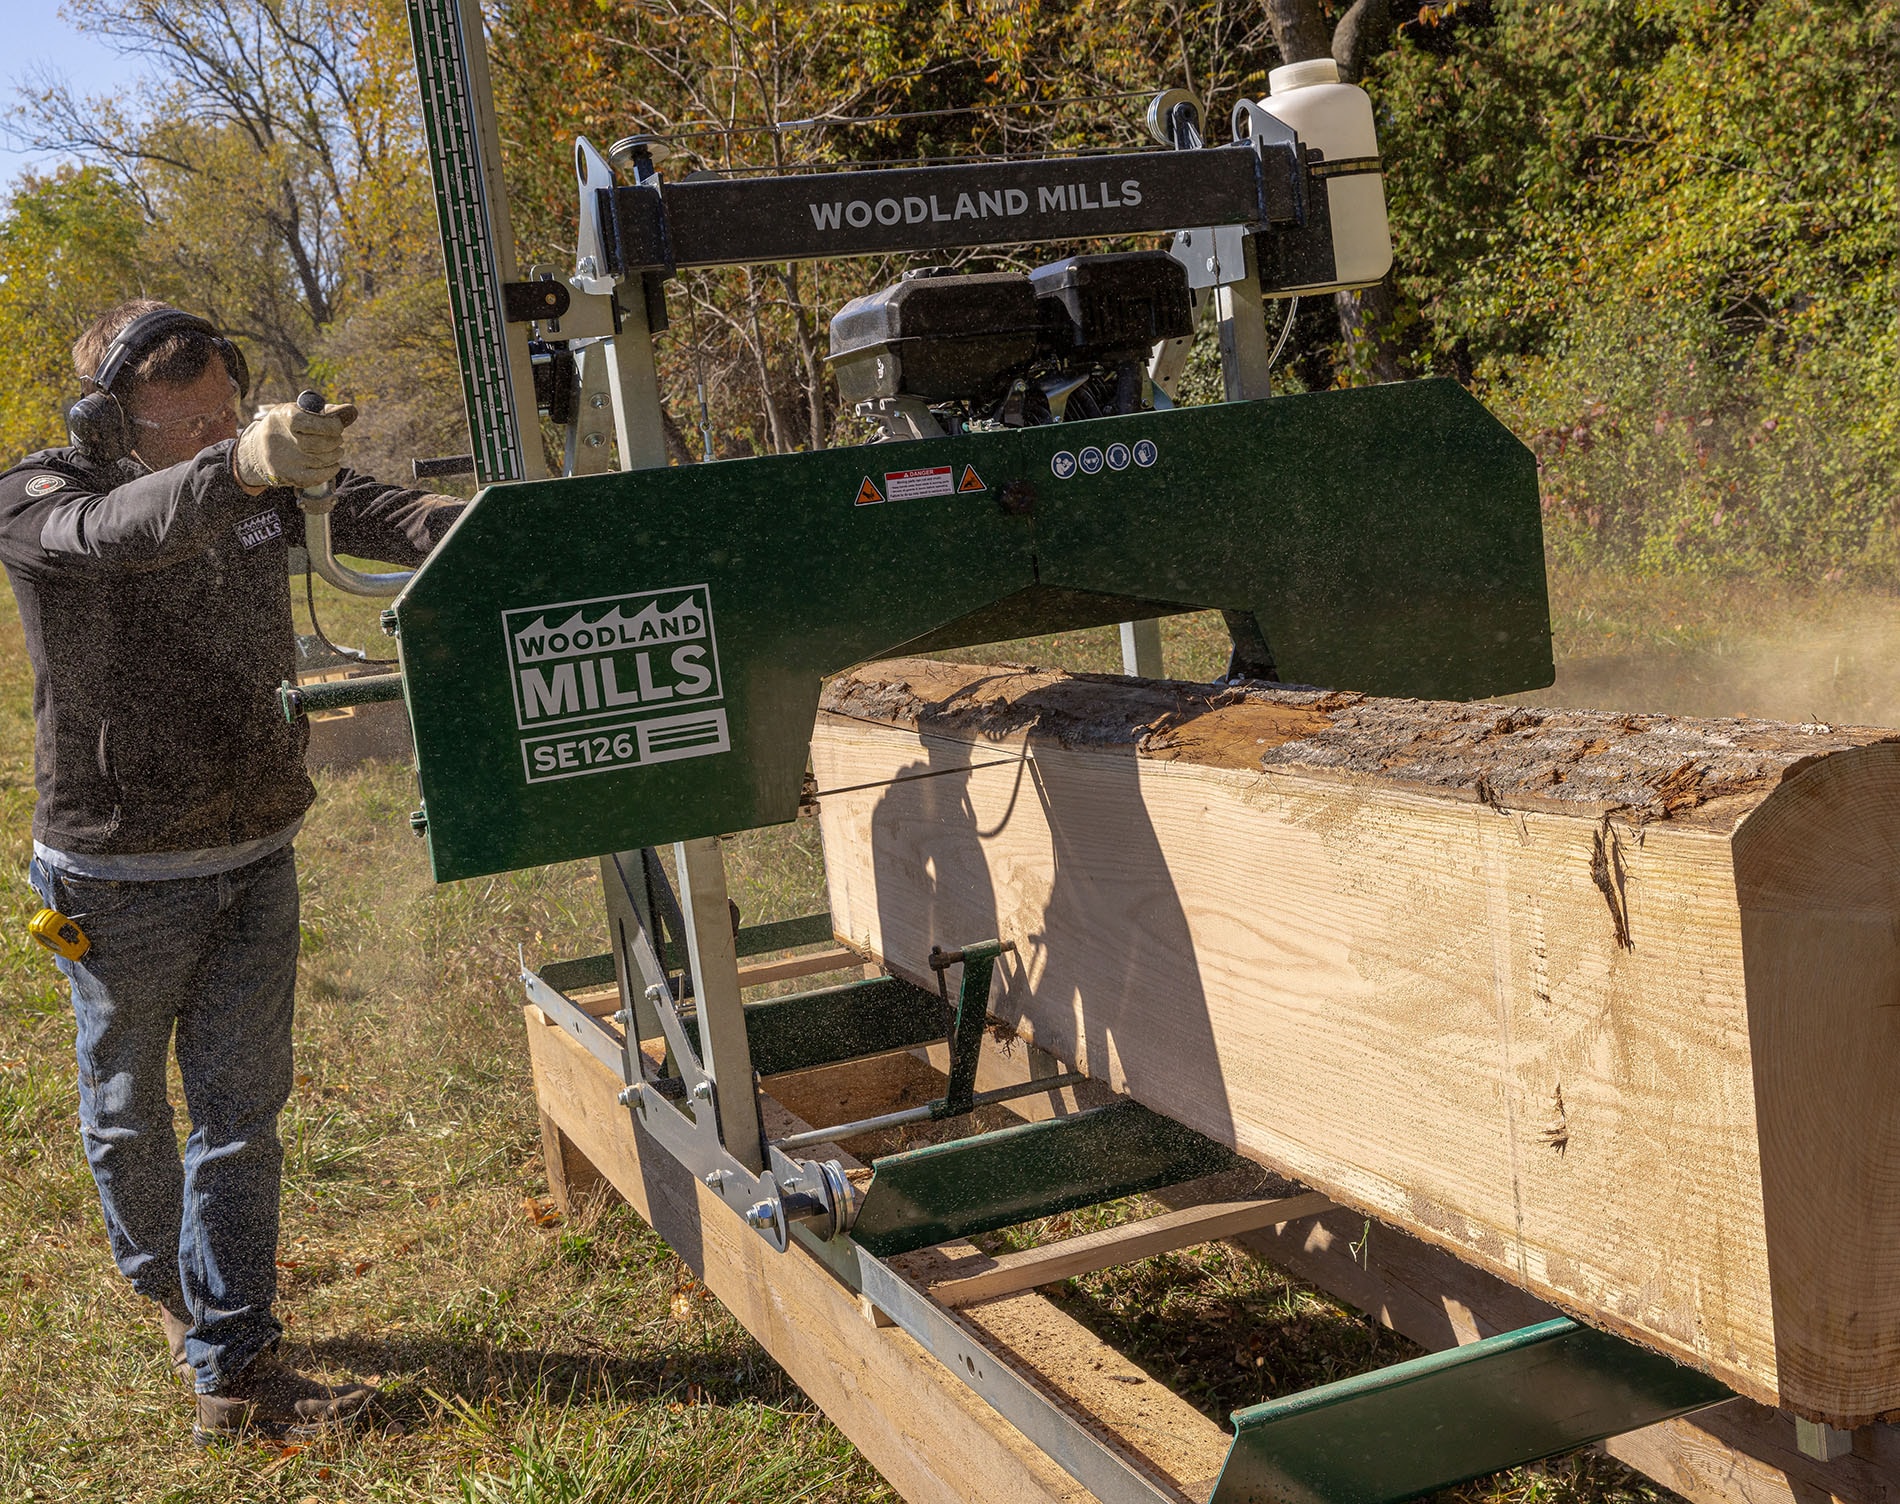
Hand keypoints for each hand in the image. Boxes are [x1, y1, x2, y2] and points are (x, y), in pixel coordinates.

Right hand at [233, 400, 358, 490]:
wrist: (259, 451)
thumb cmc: (287, 427)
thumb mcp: (300, 412)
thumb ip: (327, 411)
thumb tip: (352, 411)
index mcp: (285, 417)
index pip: (315, 422)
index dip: (332, 425)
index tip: (337, 426)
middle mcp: (284, 439)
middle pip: (323, 443)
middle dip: (335, 440)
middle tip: (337, 438)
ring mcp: (287, 460)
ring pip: (324, 459)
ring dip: (336, 453)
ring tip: (334, 448)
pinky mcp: (291, 476)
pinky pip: (321, 476)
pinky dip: (332, 469)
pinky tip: (332, 462)